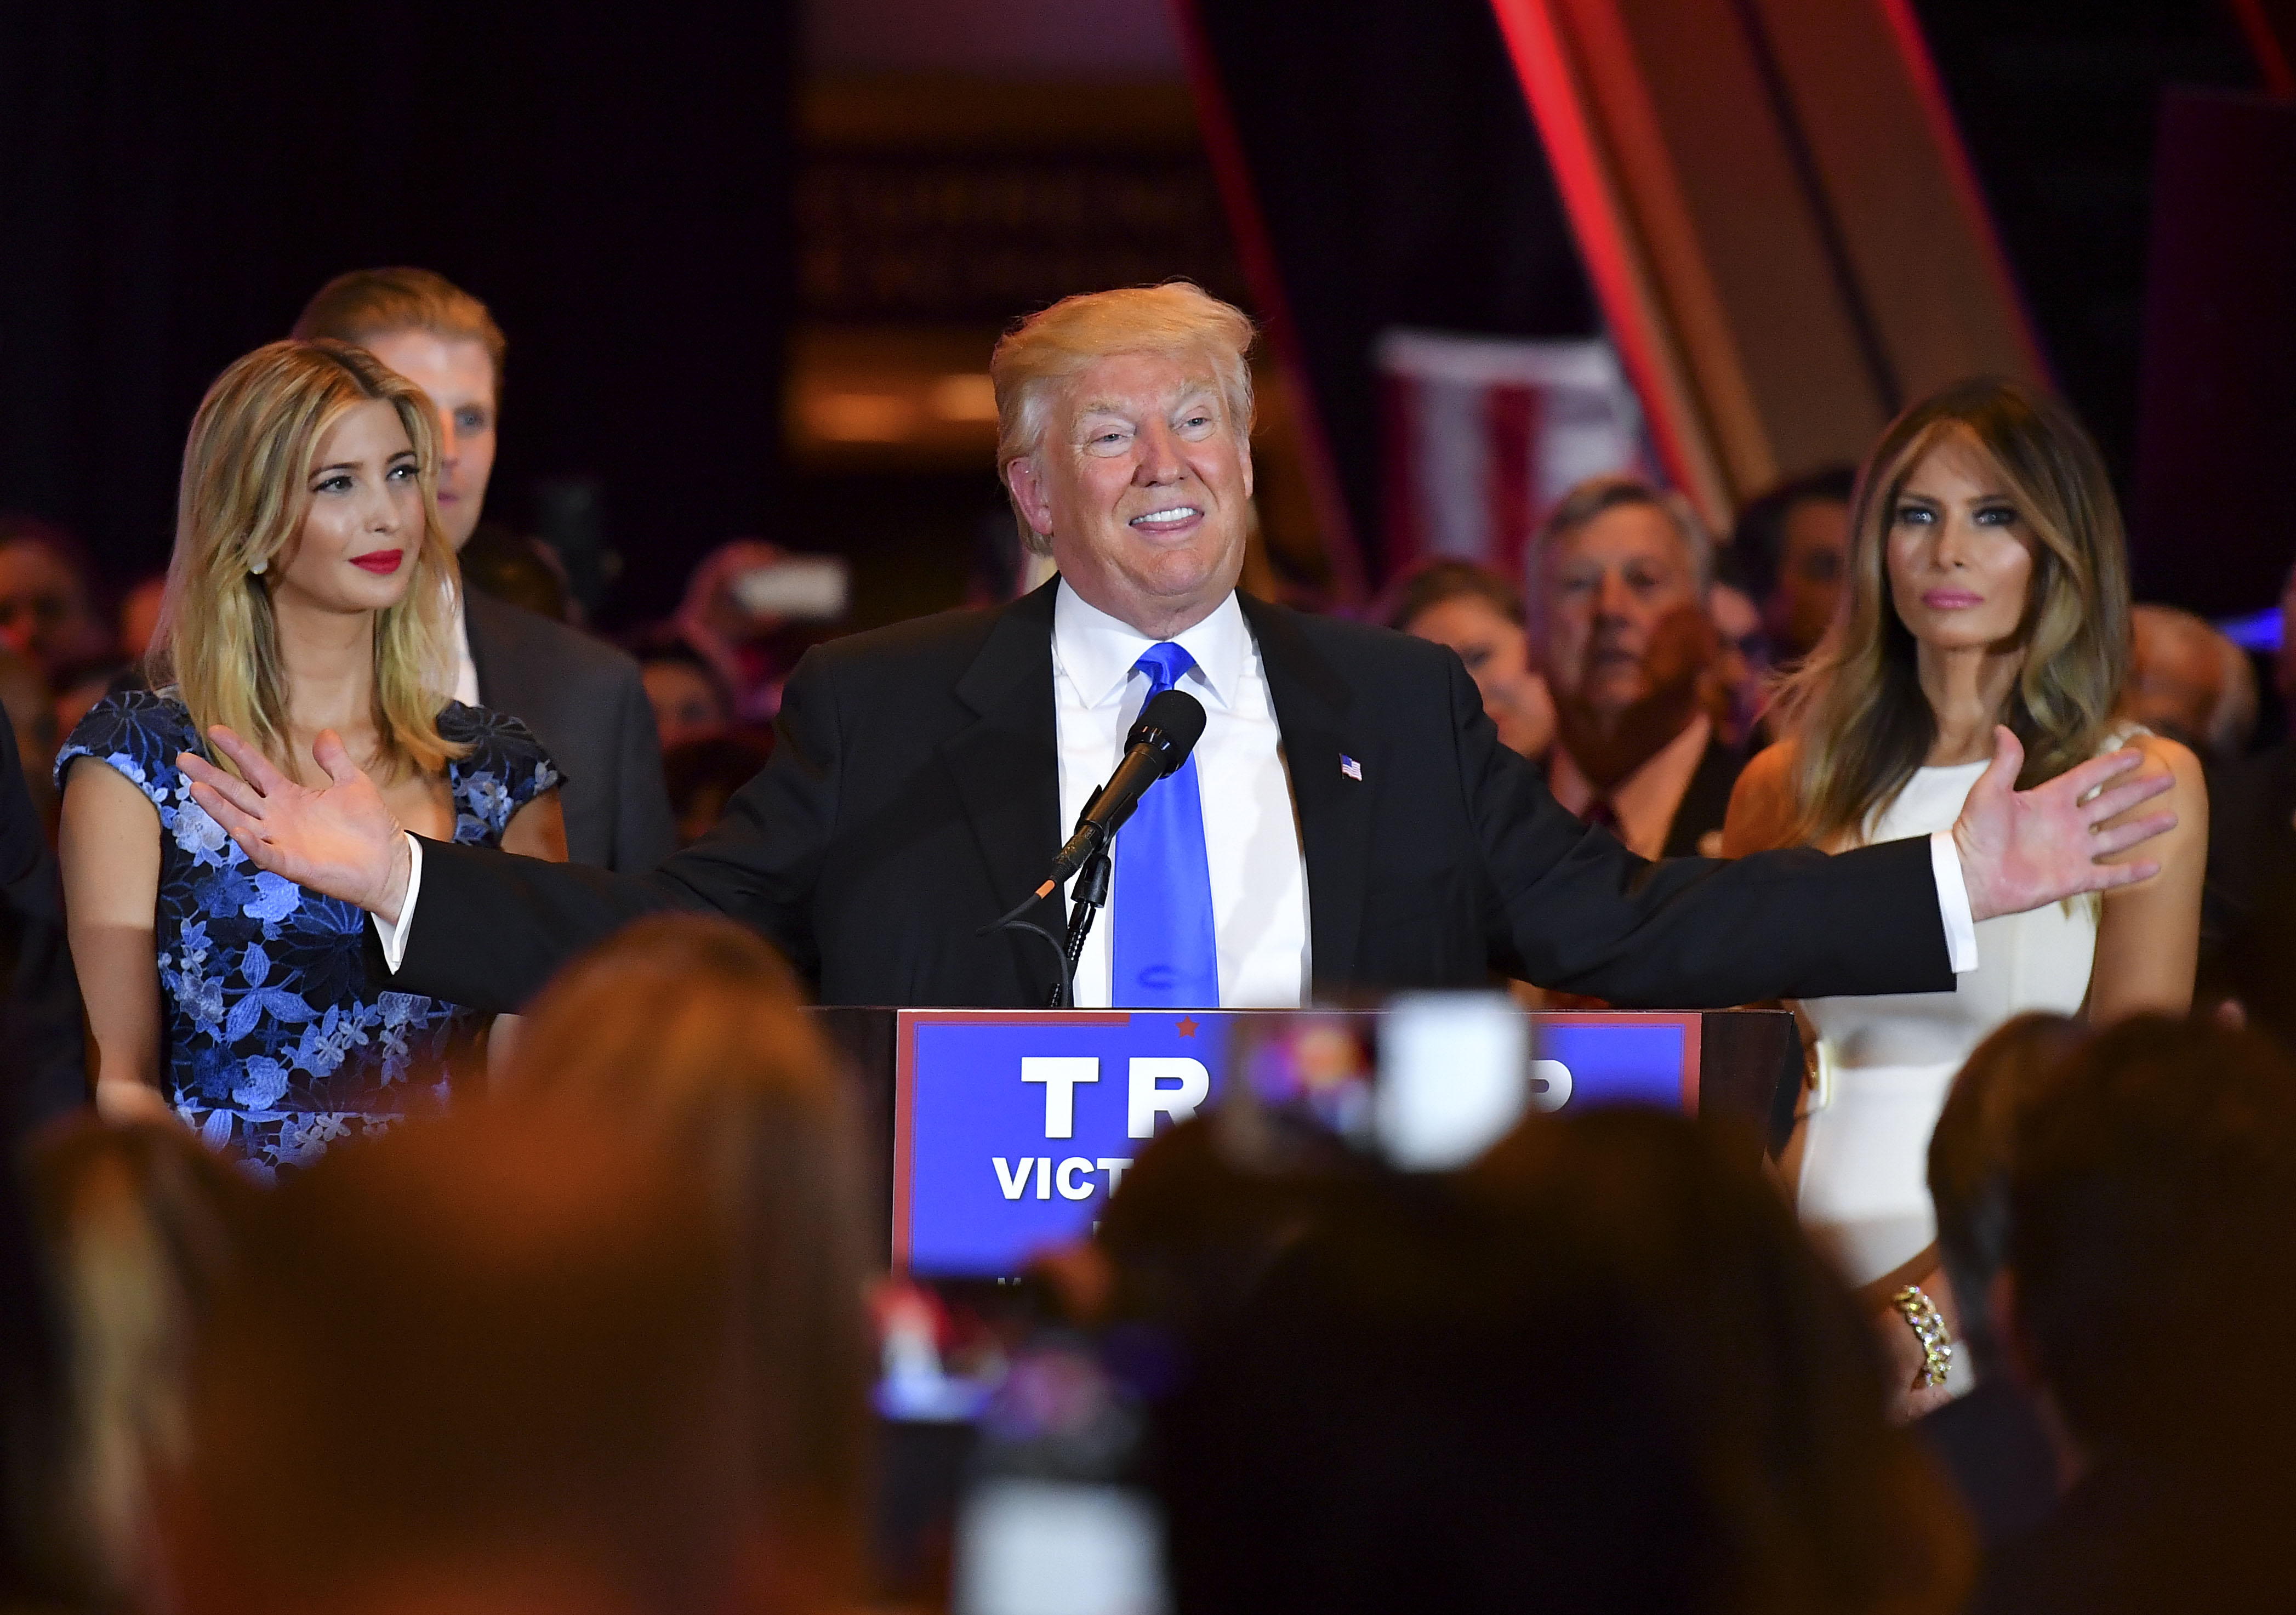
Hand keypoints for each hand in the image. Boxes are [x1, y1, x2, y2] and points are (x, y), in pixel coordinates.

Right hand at [179, 726, 412, 922]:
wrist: (390, 865)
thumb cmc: (370, 827)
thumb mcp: (354, 784)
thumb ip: (335, 760)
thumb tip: (324, 732)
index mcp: (290, 797)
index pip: (256, 769)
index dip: (237, 750)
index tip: (214, 729)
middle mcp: (279, 819)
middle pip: (237, 794)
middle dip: (211, 777)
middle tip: (183, 759)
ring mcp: (283, 842)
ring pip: (241, 822)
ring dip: (219, 808)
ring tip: (196, 789)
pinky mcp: (294, 865)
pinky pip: (267, 855)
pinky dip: (252, 844)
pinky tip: (237, 830)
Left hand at [1953, 727, 2174, 922]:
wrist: (1968, 876)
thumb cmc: (1974, 833)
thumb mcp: (1988, 792)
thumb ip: (2005, 763)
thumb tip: (2002, 728)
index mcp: (2048, 800)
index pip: (2087, 777)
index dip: (2111, 765)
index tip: (2137, 752)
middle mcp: (2065, 825)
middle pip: (2111, 803)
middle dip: (2138, 792)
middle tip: (2167, 779)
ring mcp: (2071, 852)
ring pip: (2116, 837)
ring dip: (2143, 828)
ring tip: (2172, 818)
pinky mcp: (2072, 879)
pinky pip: (2108, 875)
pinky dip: (2131, 872)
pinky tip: (2157, 865)